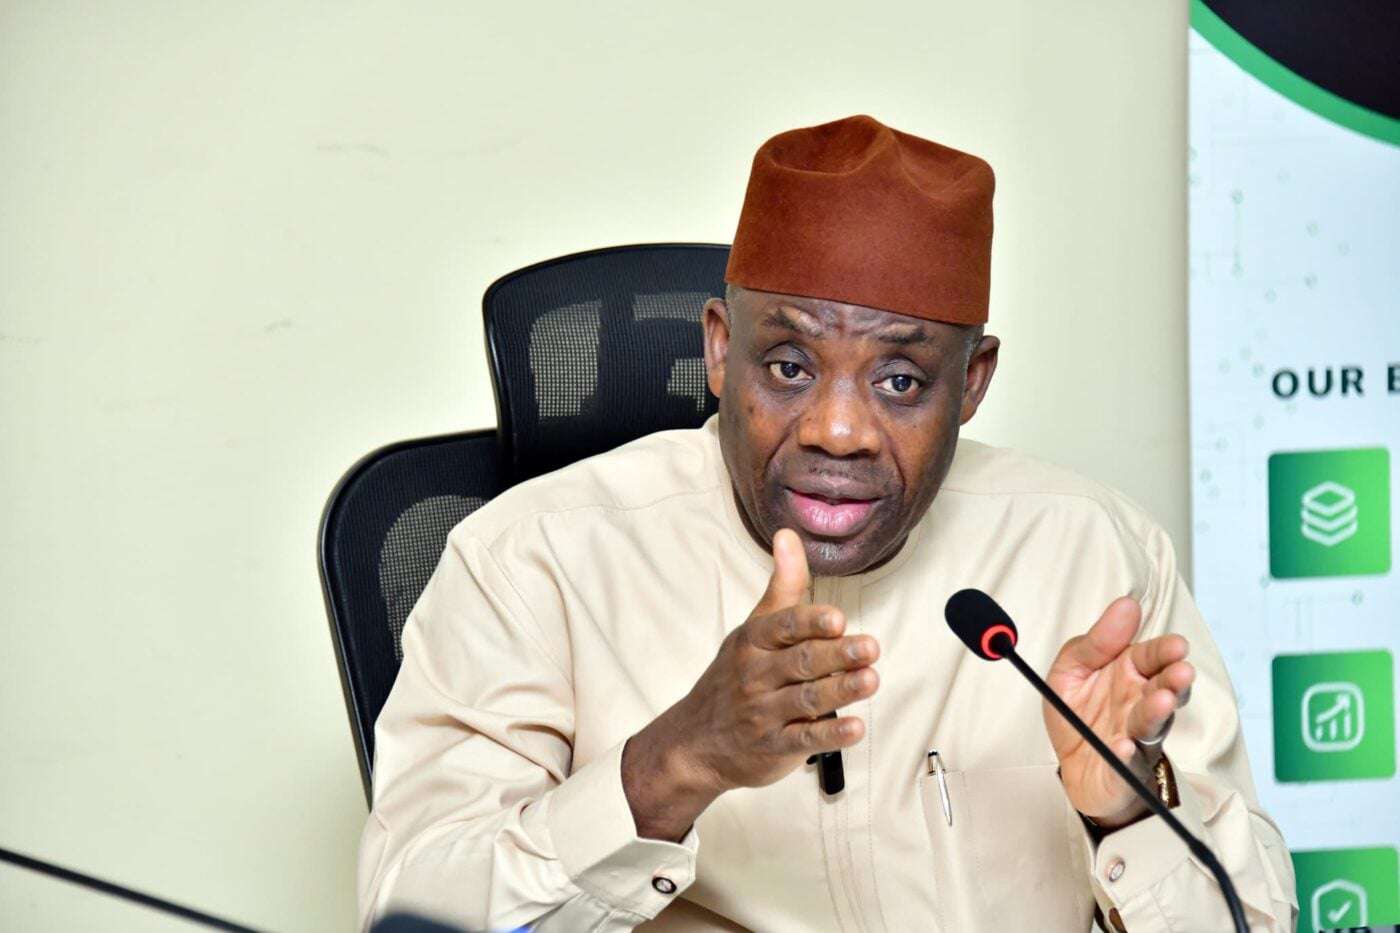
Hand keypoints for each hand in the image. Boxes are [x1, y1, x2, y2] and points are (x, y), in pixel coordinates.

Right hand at [622, 529, 879, 839]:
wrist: (695, 741)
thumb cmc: (735, 676)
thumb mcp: (754, 628)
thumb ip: (782, 586)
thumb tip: (788, 534)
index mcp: (753, 641)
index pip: (783, 626)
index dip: (811, 622)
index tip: (838, 618)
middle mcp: (757, 675)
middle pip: (801, 662)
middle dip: (837, 654)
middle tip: (870, 647)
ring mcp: (764, 713)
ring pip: (806, 699)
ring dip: (841, 690)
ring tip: (871, 680)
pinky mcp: (774, 747)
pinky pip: (805, 740)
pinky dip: (831, 734)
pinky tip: (856, 727)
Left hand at [1044, 597, 1193, 828]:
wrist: (1073, 768)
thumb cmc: (1079, 715)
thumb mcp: (1071, 669)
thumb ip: (1095, 641)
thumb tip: (1126, 605)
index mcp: (1129, 676)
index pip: (1152, 658)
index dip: (1165, 651)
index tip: (1177, 645)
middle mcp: (1141, 705)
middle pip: (1163, 690)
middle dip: (1174, 680)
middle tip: (1182, 671)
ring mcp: (1137, 738)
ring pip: (1153, 725)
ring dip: (1157, 712)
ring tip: (1162, 700)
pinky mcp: (1125, 770)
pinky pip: (1128, 762)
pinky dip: (1127, 754)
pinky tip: (1123, 745)